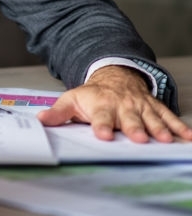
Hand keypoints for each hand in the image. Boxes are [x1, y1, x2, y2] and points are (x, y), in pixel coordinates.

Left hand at [37, 65, 191, 142]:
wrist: (114, 76)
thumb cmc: (92, 94)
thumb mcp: (71, 99)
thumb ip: (58, 112)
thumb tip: (40, 120)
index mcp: (101, 105)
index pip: (100, 117)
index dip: (101, 125)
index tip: (103, 135)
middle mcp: (122, 106)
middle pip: (129, 118)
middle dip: (134, 128)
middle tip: (138, 138)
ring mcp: (141, 107)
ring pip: (151, 118)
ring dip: (158, 128)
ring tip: (164, 139)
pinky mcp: (154, 108)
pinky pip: (168, 116)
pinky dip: (179, 126)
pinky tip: (188, 136)